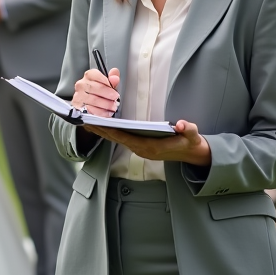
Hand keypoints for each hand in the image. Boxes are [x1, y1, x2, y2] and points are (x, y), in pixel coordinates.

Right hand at [71, 67, 120, 116]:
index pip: (96, 75)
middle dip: (108, 94)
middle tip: (115, 98)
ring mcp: (78, 95)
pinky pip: (90, 110)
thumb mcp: (108, 85)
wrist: (89, 106)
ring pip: (93, 99)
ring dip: (106, 104)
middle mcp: (81, 84)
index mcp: (89, 76)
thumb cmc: (99, 94)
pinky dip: (100, 112)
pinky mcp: (78, 107)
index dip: (107, 83)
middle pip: (95, 87)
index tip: (114, 89)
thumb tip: (115, 78)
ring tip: (113, 107)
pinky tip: (107, 112)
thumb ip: (112, 80)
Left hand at [85, 119, 211, 166]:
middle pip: (116, 139)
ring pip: (116, 139)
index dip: (111, 130)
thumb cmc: (190, 143)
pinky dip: (110, 132)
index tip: (98, 123)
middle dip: (100, 130)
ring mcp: (139, 149)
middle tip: (84, 120)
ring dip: (102, 131)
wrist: (192, 154)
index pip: (126, 138)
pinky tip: (101, 125)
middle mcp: (141, 150)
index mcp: (150, 147)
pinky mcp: (139, 147)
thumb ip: (187, 129)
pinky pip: (121, 139)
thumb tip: (181, 124)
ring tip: (87, 121)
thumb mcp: (192, 135)